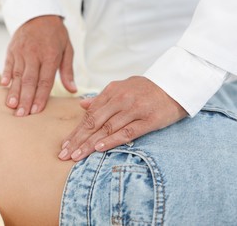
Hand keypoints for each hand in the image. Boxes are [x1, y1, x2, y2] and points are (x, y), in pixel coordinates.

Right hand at [1, 15, 76, 116]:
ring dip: (14, 91)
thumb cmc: (56, 34)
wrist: (38, 12)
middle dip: (25, 99)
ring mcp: (21, 52)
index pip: (45, 80)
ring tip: (11, 106)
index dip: (41, 96)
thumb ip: (68, 71)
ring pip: (17, 74)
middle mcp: (35, 54)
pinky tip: (4, 86)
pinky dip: (5, 74)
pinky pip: (8, 63)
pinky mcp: (12, 49)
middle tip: (22, 115)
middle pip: (29, 80)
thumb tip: (73, 90)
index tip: (36, 111)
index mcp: (51, 56)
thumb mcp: (67, 49)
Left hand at [58, 76, 187, 160]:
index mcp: (112, 92)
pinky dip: (112, 140)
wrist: (176, 84)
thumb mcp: (122, 87)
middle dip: (77, 140)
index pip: (89, 115)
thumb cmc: (147, 89)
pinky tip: (100, 148)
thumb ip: (102, 97)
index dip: (76, 131)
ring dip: (90, 143)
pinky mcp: (149, 120)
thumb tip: (82, 104)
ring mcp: (134, 109)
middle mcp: (120, 100)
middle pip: (94, 123)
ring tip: (77, 155)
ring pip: (107, 129)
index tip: (65, 144)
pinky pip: (128, 131)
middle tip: (64, 154)